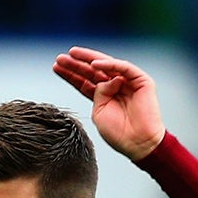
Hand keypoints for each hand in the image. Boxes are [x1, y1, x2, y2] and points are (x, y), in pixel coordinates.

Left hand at [53, 47, 165, 161]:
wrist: (138, 142)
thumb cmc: (118, 132)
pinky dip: (109, 64)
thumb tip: (103, 80)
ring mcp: (128, 82)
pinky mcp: (141, 80)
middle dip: (76, 64)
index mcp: (103, 97)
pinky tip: (94, 64)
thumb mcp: (99, 113)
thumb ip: (97, 94)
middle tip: (60, 58)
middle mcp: (115, 86)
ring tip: (72, 55)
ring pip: (106, 65)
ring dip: (89, 59)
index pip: (84, 81)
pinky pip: (123, 67)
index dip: (71, 74)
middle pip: (92, 71)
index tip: (56, 67)